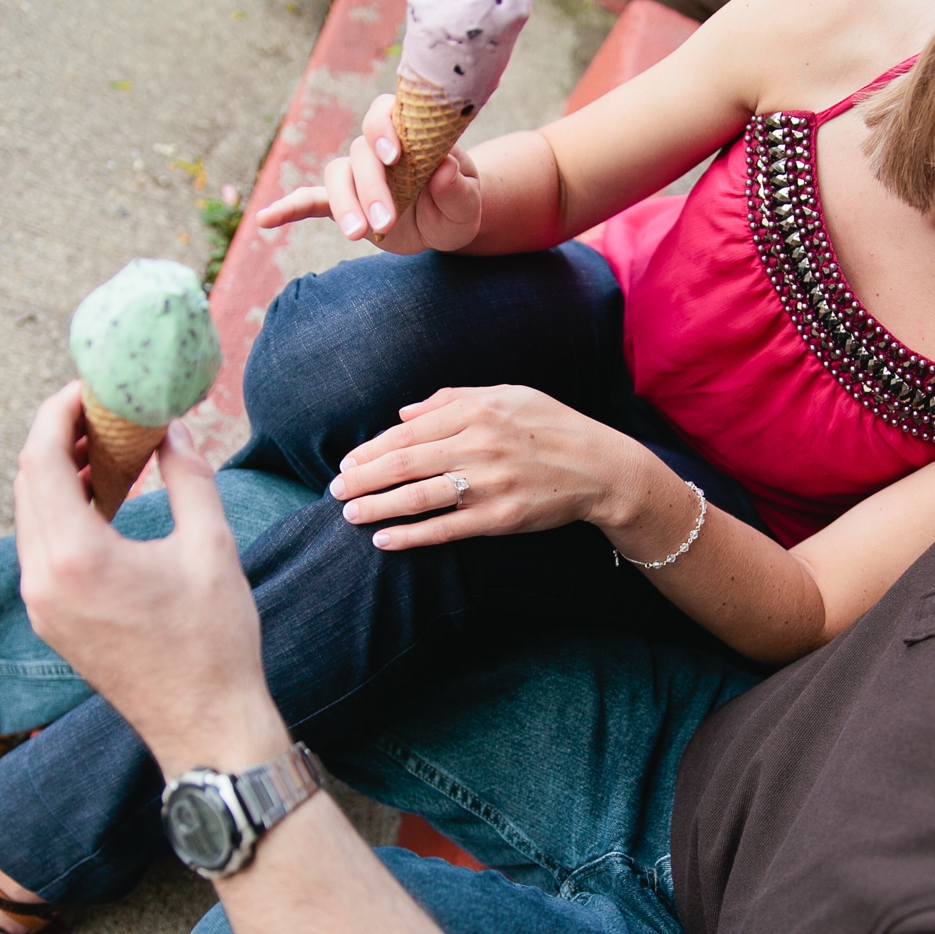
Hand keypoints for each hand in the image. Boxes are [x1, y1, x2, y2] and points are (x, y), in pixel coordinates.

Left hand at [14, 391, 272, 772]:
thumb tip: (170, 428)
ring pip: (29, 516)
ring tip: (102, 446)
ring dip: (56, 474)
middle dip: (57, 437)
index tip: (88, 387)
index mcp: (75, 557)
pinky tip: (99, 498)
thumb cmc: (214, 638)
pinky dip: (60, 512)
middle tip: (98, 409)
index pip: (40, 459)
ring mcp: (40, 606)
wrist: (203, 725)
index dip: (57, 412)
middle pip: (27, 483)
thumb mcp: (210, 544)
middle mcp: (42, 581)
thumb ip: (186, 475)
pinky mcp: (50, 622)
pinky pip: (40, 549)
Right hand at [266, 91, 484, 254]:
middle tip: (387, 224)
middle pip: (360, 153)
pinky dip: (288, 209)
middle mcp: (378, 148)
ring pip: (337, 175)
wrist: (446, 221)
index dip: (384, 129)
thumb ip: (459, 187)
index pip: (386, 114)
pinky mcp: (345, 203)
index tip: (394, 158)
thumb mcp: (469, 201)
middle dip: (370, 188)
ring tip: (358, 236)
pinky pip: (311, 200)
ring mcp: (358, 175)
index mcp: (409, 134)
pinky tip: (265, 220)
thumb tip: (445, 168)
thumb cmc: (459, 201)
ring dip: (345, 204)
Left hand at [332, 383, 638, 554]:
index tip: (346, 461)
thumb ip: (452, 398)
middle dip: (363, 477)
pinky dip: (410, 535)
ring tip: (349, 513)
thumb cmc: (552, 425)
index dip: (372, 449)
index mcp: (477, 411)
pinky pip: (445, 528)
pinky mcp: (499, 518)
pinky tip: (384, 539)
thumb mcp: (507, 394)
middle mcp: (479, 445)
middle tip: (334, 490)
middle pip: (405, 463)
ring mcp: (488, 483)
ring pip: (418, 496)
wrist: (600, 467)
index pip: (409, 432)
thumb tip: (405, 412)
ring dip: (377, 506)